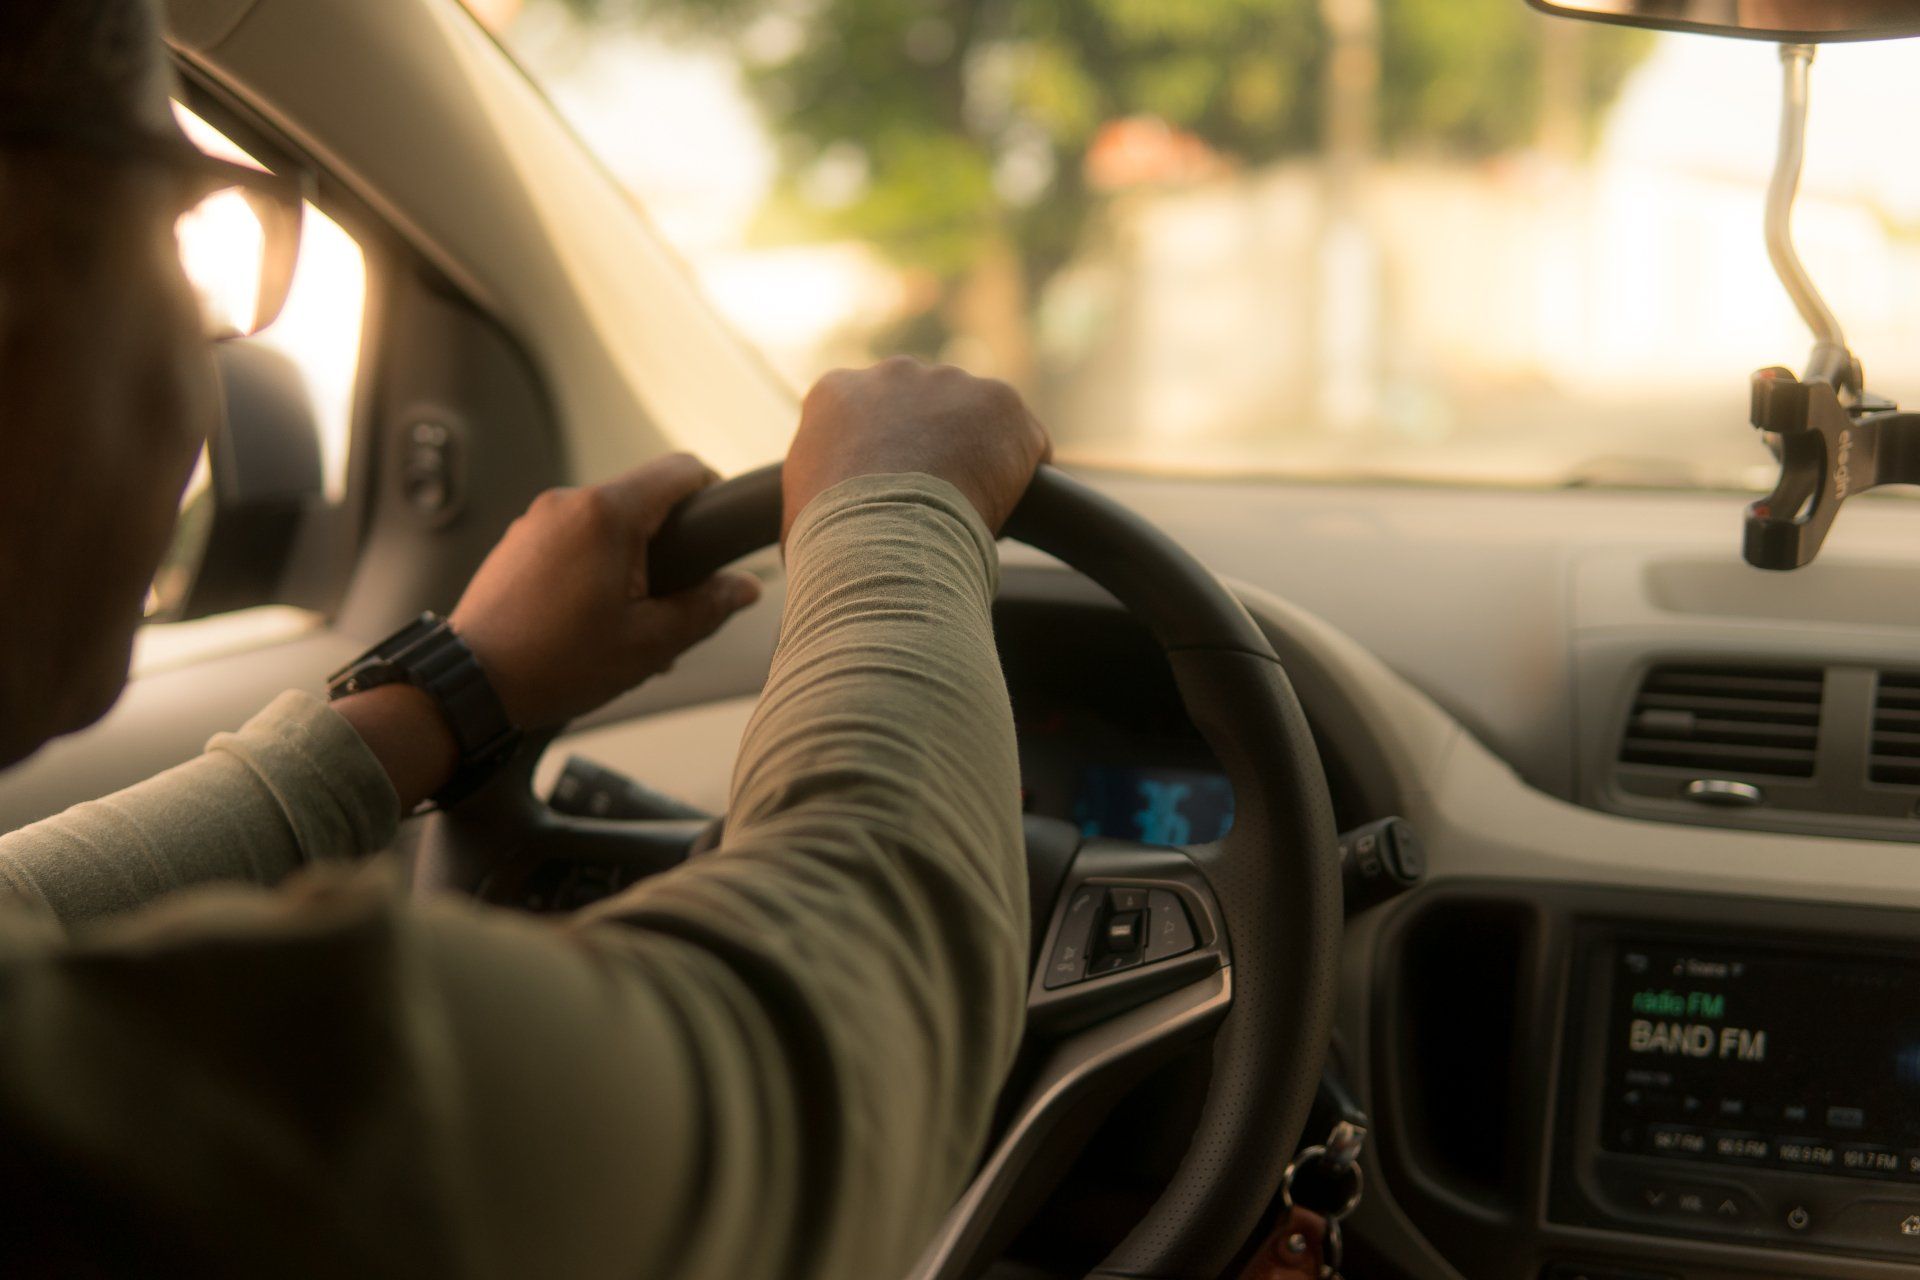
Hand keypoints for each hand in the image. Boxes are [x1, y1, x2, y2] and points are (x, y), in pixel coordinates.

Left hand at [450, 453, 760, 730]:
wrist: (470, 684)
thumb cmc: (557, 664)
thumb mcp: (650, 643)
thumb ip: (706, 607)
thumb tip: (744, 587)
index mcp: (607, 515)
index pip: (682, 469)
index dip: (713, 492)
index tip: (719, 530)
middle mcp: (569, 502)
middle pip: (643, 498)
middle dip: (668, 543)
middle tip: (672, 599)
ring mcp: (537, 519)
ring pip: (607, 522)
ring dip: (629, 559)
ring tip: (627, 621)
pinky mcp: (518, 541)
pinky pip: (573, 538)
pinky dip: (593, 566)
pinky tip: (590, 619)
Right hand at [783, 357, 1051, 539]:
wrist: (881, 541)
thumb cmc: (830, 542)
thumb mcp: (798, 512)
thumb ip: (814, 497)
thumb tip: (816, 535)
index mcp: (836, 392)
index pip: (869, 416)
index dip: (887, 458)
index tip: (895, 494)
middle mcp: (892, 373)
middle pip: (925, 408)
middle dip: (935, 446)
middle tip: (936, 503)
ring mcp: (950, 382)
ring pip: (976, 419)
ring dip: (978, 456)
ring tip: (970, 511)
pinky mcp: (1001, 402)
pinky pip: (1023, 439)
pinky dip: (1022, 473)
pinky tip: (1008, 509)